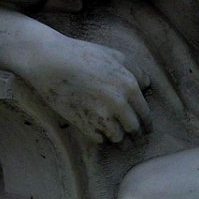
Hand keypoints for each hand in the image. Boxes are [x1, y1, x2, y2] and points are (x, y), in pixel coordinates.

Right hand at [26, 38, 151, 143]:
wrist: (51, 61)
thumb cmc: (83, 55)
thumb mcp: (116, 55)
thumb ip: (137, 71)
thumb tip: (147, 86)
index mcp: (130, 86)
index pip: (145, 114)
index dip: (147, 124)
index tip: (147, 130)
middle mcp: (119, 103)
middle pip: (135, 129)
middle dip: (138, 137)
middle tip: (138, 141)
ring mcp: (101, 116)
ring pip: (119, 138)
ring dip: (121, 142)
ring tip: (122, 144)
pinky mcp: (84, 124)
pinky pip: (100, 140)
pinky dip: (103, 139)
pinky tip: (103, 137)